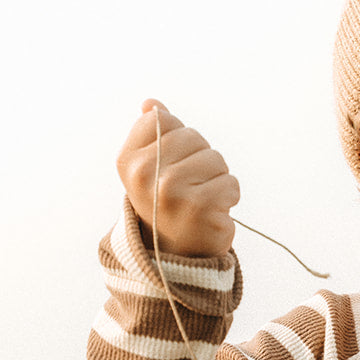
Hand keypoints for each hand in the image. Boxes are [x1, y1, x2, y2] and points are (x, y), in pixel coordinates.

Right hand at [117, 99, 240, 256]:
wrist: (175, 256)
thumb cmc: (165, 205)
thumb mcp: (149, 169)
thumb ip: (152, 134)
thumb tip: (151, 103)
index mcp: (129, 161)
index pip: (163, 119)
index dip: (175, 140)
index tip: (167, 166)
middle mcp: (146, 175)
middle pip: (193, 136)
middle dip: (199, 159)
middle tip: (187, 188)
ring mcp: (173, 192)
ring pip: (216, 158)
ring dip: (216, 179)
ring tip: (199, 200)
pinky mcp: (202, 208)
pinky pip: (231, 183)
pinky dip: (228, 197)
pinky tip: (212, 212)